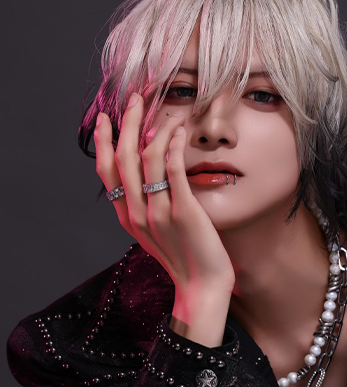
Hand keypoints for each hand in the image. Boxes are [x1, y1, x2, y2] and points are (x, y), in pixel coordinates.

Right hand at [93, 94, 235, 299]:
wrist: (201, 288)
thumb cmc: (183, 258)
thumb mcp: (155, 233)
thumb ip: (146, 207)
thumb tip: (147, 174)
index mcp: (127, 217)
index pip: (107, 172)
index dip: (105, 141)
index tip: (108, 118)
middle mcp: (137, 214)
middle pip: (123, 159)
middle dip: (127, 124)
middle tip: (135, 99)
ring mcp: (159, 213)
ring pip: (147, 160)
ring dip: (153, 128)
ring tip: (162, 110)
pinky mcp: (183, 212)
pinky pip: (174, 170)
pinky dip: (173, 146)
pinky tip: (177, 130)